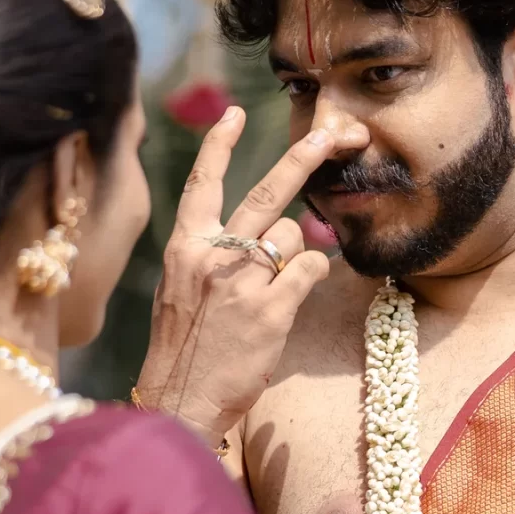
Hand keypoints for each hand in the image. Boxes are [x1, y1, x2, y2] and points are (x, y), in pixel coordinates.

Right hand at [136, 105, 344, 442]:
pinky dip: (311, 277)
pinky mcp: (272, 308)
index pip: (201, 184)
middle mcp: (213, 255)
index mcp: (184, 248)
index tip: (236, 113)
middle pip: (268, 192)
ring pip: (295, 236)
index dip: (219, 145)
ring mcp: (244, 280)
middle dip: (306, 156)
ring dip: (298, 254)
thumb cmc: (182, 350)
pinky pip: (311, 270)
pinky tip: (293, 299)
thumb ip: (212, 256)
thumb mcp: (179, 291)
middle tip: (335, 133)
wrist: (179, 400)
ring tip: (276, 289)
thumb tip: (263, 235)